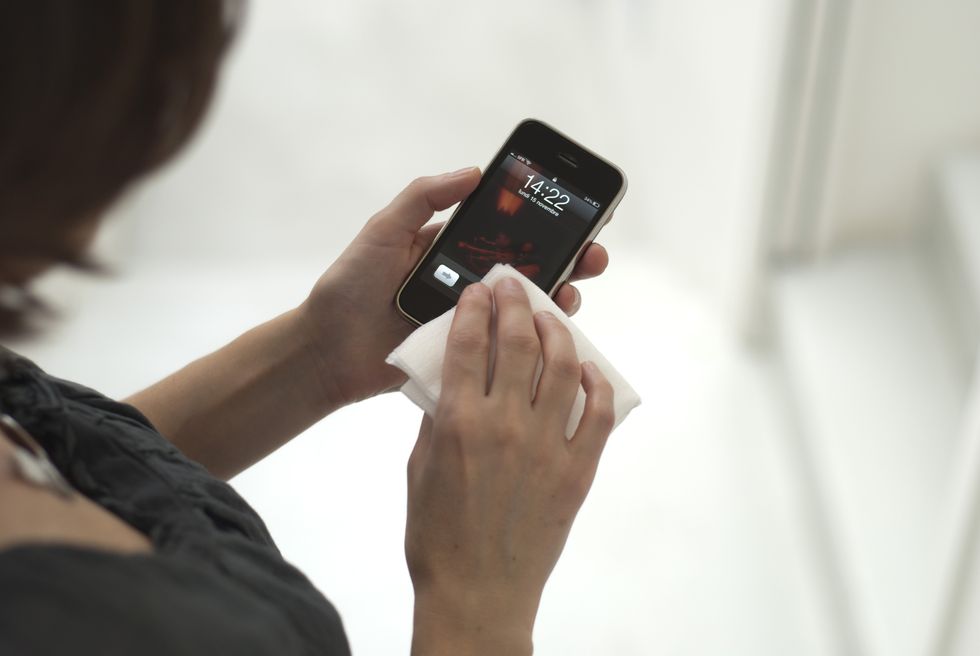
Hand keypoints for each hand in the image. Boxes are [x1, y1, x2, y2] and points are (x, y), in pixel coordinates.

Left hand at [299, 168, 610, 407]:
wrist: (326, 352)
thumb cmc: (350, 287)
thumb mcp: (383, 231)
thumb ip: (423, 198)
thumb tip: (474, 171)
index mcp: (453, 252)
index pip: (508, 233)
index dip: (544, 223)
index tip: (577, 211)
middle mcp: (470, 286)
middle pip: (530, 271)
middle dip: (568, 259)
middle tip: (592, 254)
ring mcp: (472, 323)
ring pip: (527, 311)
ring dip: (557, 298)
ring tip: (573, 289)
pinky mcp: (469, 357)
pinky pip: (508, 349)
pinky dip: (535, 342)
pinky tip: (552, 334)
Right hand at [405, 279, 614, 654]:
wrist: (477, 591)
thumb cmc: (438, 535)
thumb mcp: (419, 468)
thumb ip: (436, 417)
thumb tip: (451, 378)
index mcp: (459, 423)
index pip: (470, 343)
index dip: (475, 307)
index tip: (479, 290)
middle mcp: (506, 426)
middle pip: (519, 343)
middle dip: (518, 303)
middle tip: (515, 287)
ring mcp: (547, 447)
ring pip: (563, 368)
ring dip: (558, 332)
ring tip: (551, 317)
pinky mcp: (577, 471)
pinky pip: (598, 415)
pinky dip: (596, 385)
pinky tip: (587, 368)